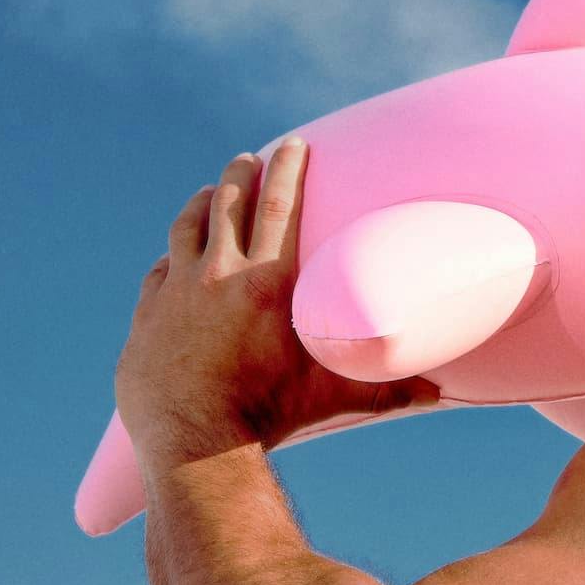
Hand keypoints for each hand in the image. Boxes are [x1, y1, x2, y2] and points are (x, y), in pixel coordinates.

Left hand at [113, 140, 436, 470]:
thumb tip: (436, 395)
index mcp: (269, 281)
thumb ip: (384, 387)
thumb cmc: (271, 415)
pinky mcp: (148, 316)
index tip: (293, 144)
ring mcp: (177, 291)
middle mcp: (219, 274)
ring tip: (206, 192)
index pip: (281, 204)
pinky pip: (158, 273)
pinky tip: (173, 259)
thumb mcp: (334, 397)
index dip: (289, 167)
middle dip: (241, 173)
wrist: (196, 440)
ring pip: (187, 227)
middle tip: (248, 159)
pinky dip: (171, 259)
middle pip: (228, 201)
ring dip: (200, 203)